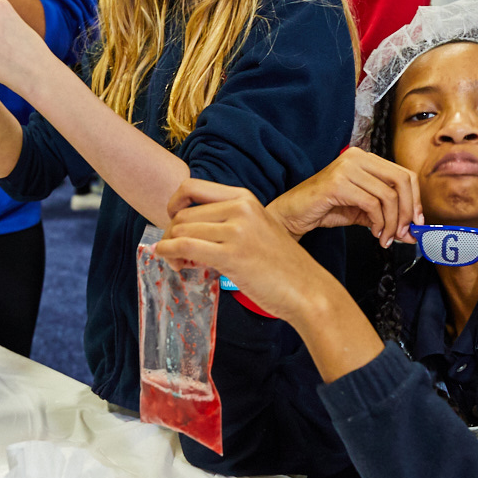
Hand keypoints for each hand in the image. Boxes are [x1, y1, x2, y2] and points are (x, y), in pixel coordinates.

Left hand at [156, 179, 341, 326]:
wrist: (307, 290)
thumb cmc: (282, 265)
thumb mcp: (257, 227)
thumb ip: (229, 220)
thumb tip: (190, 227)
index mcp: (245, 197)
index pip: (192, 187)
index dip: (174, 204)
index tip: (173, 221)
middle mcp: (240, 208)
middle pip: (183, 213)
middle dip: (171, 233)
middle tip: (176, 253)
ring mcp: (236, 231)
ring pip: (180, 230)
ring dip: (170, 248)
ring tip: (180, 263)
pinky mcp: (231, 255)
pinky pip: (184, 247)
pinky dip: (169, 253)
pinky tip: (172, 262)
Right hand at [268, 149, 422, 247]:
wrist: (292, 213)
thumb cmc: (326, 208)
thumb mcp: (363, 210)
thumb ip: (387, 216)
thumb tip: (412, 232)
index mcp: (365, 158)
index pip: (404, 174)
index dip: (416, 199)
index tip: (417, 222)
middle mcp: (357, 157)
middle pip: (401, 181)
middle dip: (408, 211)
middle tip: (405, 233)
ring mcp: (346, 168)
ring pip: (388, 195)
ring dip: (392, 222)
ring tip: (385, 237)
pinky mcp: (337, 184)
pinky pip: (371, 204)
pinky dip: (379, 222)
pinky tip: (375, 233)